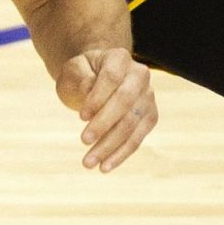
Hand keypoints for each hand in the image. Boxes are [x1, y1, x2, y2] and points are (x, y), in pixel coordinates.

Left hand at [54, 47, 156, 171]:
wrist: (96, 79)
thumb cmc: (82, 75)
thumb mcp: (73, 72)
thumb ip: (81, 80)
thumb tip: (90, 92)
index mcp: (119, 57)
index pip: (111, 78)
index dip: (97, 98)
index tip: (81, 117)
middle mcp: (139, 74)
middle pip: (125, 101)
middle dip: (104, 124)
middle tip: (83, 141)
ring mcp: (148, 96)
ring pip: (132, 124)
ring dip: (110, 146)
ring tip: (88, 163)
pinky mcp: (150, 116)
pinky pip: (137, 138)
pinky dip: (121, 154)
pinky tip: (105, 167)